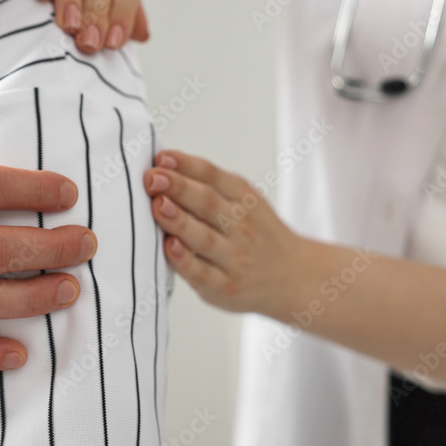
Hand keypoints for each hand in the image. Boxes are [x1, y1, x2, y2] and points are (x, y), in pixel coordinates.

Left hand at [143, 150, 311, 314]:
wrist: (292, 276)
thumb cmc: (254, 232)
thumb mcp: (243, 200)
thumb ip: (206, 183)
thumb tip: (162, 165)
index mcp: (244, 199)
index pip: (213, 177)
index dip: (186, 165)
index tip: (161, 158)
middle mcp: (241, 227)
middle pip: (208, 204)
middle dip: (179, 188)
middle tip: (153, 178)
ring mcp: (233, 258)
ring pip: (204, 238)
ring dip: (179, 221)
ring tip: (158, 205)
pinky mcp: (223, 286)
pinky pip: (202, 273)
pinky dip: (185, 260)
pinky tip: (169, 246)